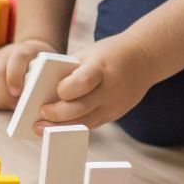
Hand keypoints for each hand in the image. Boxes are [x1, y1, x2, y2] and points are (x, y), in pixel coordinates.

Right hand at [0, 38, 61, 111]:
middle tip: (16, 107)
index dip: (14, 76)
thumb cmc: (43, 66)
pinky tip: (2, 102)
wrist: (29, 53)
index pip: (17, 59)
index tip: (17, 93)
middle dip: (4, 95)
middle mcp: (4, 54)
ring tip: (11, 106)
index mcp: (23, 50)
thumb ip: (44, 79)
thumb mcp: (48, 68)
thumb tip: (38, 100)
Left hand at [37, 35, 158, 131]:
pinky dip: (74, 126)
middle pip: (81, 107)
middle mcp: (110, 88)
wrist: (144, 58)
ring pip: (86, 121)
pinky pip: (92, 123)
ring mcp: (115, 104)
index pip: (83, 82)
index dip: (66, 90)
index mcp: (101, 67)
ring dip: (61, 127)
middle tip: (40, 115)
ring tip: (40, 128)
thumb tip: (41, 89)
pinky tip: (57, 127)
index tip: (53, 92)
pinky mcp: (116, 114)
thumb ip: (68, 71)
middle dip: (57, 115)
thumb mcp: (88, 54)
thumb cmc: (109, 54)